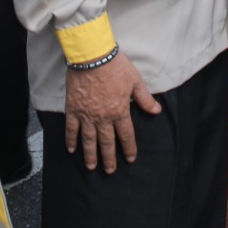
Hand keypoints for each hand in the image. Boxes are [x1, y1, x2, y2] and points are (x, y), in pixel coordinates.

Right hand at [64, 52, 160, 173]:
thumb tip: (156, 110)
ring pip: (89, 140)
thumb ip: (144, 99)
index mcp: (120, 111)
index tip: (130, 158)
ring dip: (90, 155)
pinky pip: (72, 129)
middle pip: (107, 142)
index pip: (126, 135)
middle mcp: (103, 118)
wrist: (92, 57)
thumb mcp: (135, 81)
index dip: (129, 148)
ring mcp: (87, 115)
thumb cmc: (115, 67)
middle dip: (109, 158)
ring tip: (91, 167)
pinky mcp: (73, 109)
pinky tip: (72, 150)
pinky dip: (71, 140)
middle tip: (110, 171)